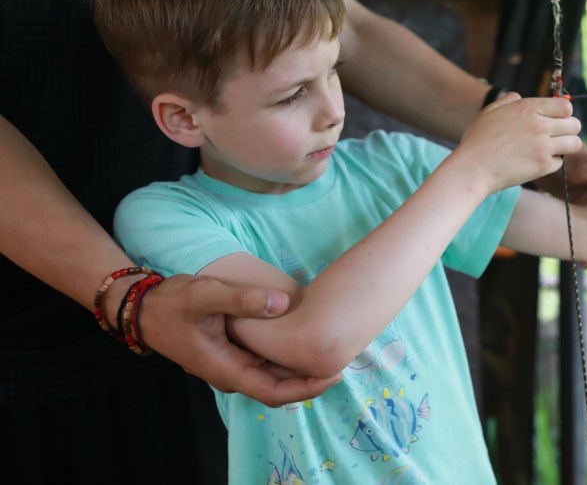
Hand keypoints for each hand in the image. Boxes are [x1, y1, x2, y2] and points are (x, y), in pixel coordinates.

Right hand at [139, 275, 341, 406]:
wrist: (143, 308)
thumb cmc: (172, 303)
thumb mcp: (206, 295)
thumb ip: (243, 300)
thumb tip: (283, 304)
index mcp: (227, 370)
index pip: (274, 393)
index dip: (307, 388)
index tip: (334, 375)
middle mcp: (231, 373)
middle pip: (278, 387)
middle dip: (309, 378)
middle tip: (342, 358)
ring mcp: (230, 364)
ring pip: (271, 376)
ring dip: (298, 368)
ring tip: (328, 349)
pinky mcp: (230, 353)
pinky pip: (263, 362)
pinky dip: (284, 356)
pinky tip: (301, 339)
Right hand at [455, 92, 582, 193]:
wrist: (473, 168)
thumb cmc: (478, 140)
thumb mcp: (490, 112)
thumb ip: (507, 101)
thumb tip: (518, 97)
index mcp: (527, 108)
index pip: (565, 106)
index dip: (564, 113)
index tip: (557, 119)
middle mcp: (539, 124)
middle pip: (575, 124)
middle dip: (569, 129)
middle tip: (558, 136)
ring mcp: (543, 146)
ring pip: (574, 143)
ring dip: (567, 146)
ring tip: (554, 149)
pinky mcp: (543, 166)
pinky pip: (560, 162)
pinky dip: (552, 163)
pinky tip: (537, 162)